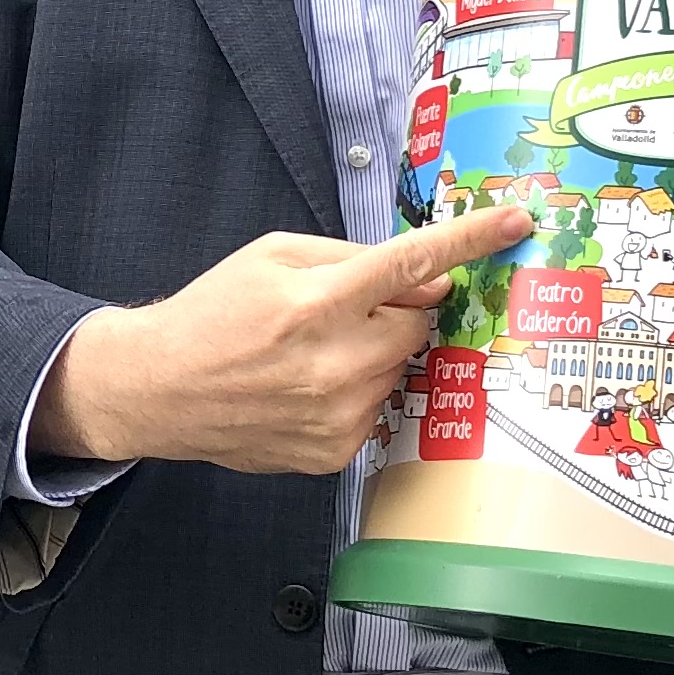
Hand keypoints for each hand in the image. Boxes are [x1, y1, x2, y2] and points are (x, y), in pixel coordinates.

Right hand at [34, 205, 535, 477]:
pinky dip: (356, 393)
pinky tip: (307, 388)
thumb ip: (351, 257)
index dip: (470, 240)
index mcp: (316, 301)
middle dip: (397, 310)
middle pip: (417, 324)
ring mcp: (337, 415)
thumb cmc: (213, 312)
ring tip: (313, 355)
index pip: (412, 264)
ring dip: (375, 355)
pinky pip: (378, 410)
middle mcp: (334, 362)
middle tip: (346, 311)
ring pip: (399, 369)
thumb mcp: (271, 255)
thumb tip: (426, 277)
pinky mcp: (334, 452)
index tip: (515, 222)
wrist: (158, 388)